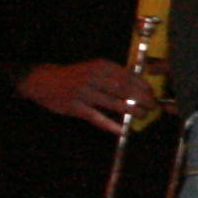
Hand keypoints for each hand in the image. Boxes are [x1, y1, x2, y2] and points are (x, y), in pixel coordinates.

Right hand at [18, 57, 152, 135]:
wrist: (44, 80)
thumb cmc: (74, 75)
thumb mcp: (93, 67)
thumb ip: (113, 74)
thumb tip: (137, 81)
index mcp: (101, 66)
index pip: (129, 76)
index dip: (143, 86)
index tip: (152, 93)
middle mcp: (94, 78)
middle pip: (124, 89)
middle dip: (142, 99)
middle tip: (153, 106)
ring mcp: (84, 93)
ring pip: (113, 103)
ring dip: (131, 111)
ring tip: (143, 115)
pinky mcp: (76, 107)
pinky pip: (96, 117)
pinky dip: (110, 125)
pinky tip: (122, 130)